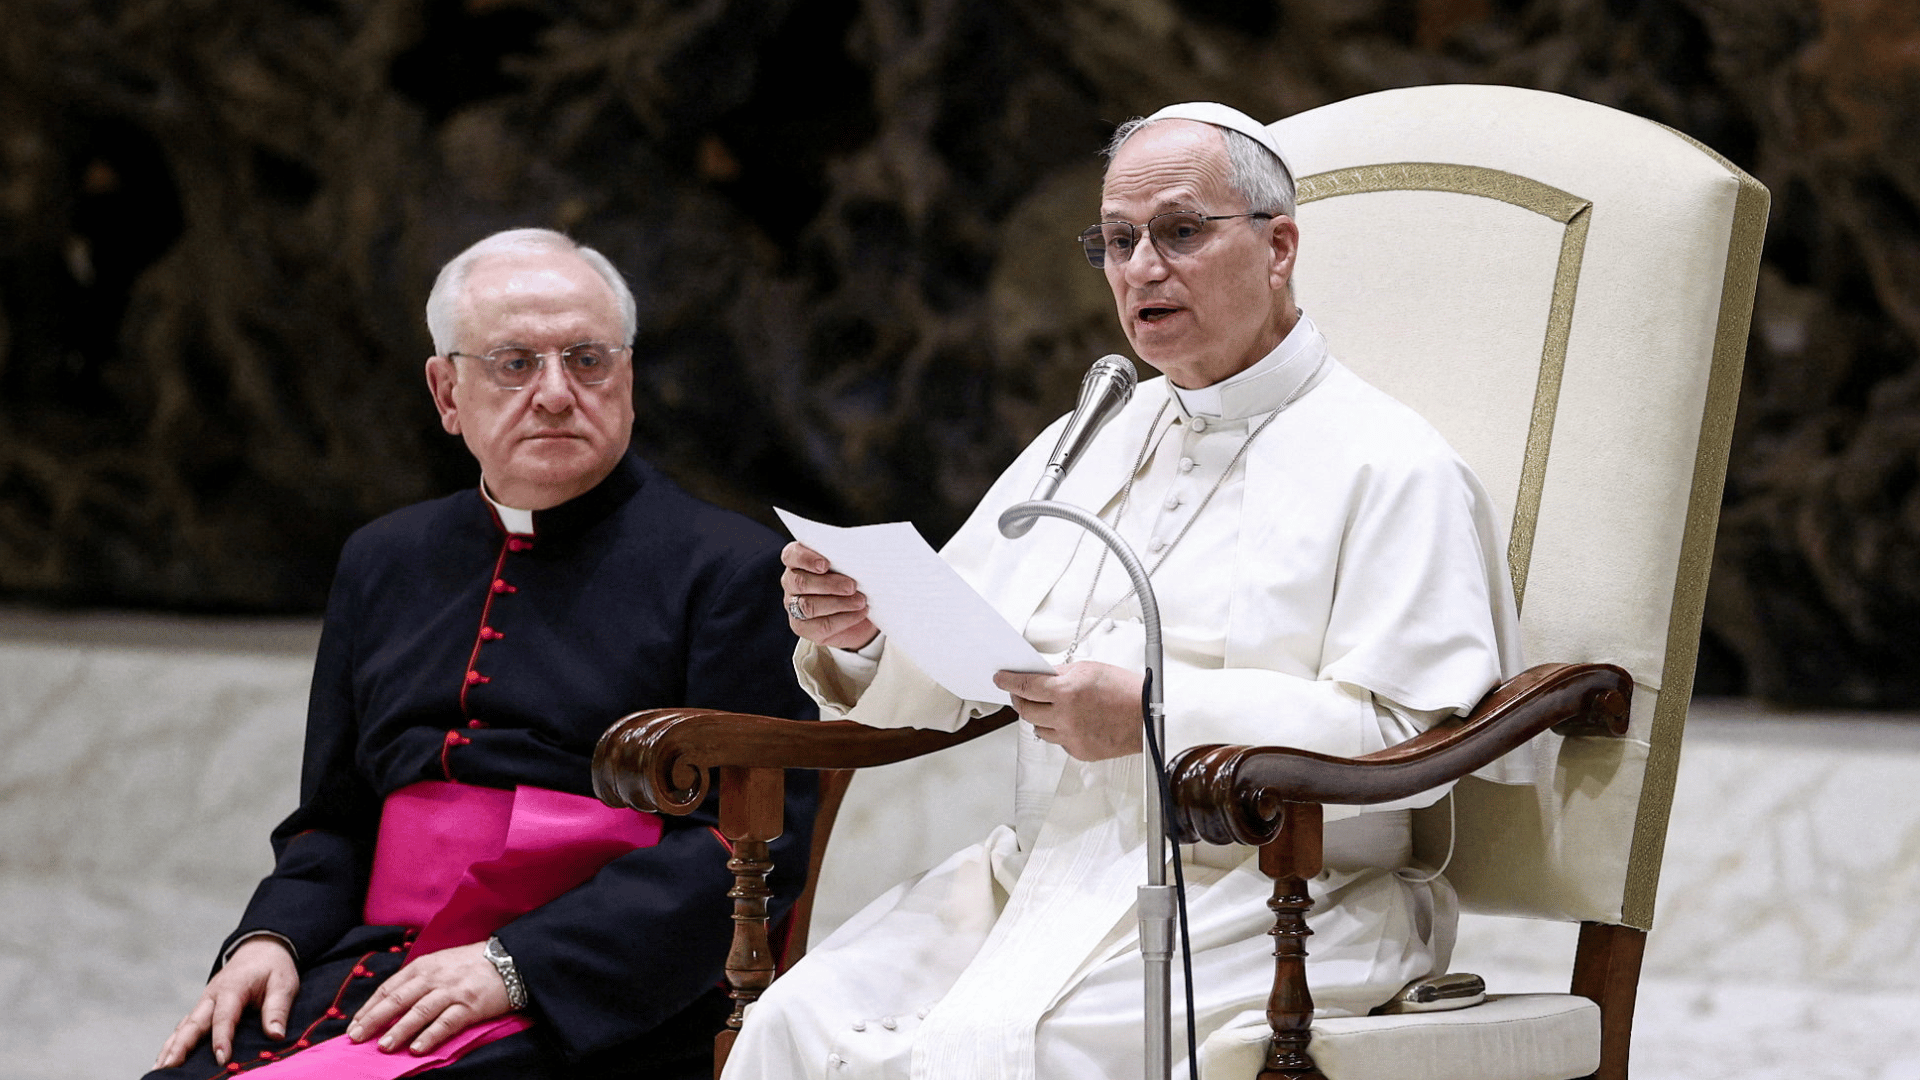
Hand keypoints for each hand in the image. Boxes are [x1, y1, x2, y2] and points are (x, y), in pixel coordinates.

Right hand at [154, 936, 298, 1068]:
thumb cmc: (272, 967)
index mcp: (232, 988)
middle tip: (169, 1067)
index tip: (222, 1059)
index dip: (222, 1039)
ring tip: (159, 1068)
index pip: (224, 1017)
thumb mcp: (283, 983)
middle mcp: (212, 995)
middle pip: (193, 1023)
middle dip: (180, 1046)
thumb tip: (276, 1034)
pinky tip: (165, 1058)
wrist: (261, 949)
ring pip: (184, 1026)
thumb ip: (278, 1008)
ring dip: (171, 1047)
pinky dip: (174, 1042)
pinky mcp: (202, 1008)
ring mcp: (204, 1002)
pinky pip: (185, 1026)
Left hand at [347, 941, 509, 1054]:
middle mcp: (434, 977)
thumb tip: (391, 1002)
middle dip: (374, 1020)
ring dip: (399, 1030)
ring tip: (383, 1047)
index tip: (354, 1024)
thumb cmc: (472, 963)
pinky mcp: (470, 1006)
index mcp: (423, 966)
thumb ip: (417, 979)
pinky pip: (446, 1023)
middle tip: (356, 1038)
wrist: (511, 959)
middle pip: (398, 1000)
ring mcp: (452, 991)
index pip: (389, 988)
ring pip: (419, 1012)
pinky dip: (430, 1036)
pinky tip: (417, 1049)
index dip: (369, 1007)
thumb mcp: (440, 963)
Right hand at [780, 542, 878, 649]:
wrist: (859, 611)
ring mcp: (793, 606)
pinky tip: (859, 613)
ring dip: (838, 603)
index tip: (825, 564)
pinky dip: (844, 619)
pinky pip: (821, 625)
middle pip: (800, 582)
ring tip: (860, 601)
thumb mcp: (849, 567)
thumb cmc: (851, 581)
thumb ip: (845, 561)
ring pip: (808, 606)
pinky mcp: (802, 627)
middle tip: (852, 586)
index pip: (791, 555)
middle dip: (828, 584)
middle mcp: (791, 582)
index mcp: (797, 561)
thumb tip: (858, 560)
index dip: (806, 559)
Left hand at [994, 662, 1144, 760]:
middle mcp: (1065, 717)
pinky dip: (1059, 731)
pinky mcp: (1079, 752)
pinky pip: (1059, 741)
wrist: (1150, 716)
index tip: (1000, 679)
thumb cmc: (1126, 690)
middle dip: (1020, 700)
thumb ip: (1061, 673)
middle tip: (1021, 693)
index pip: (1025, 687)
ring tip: (1050, 708)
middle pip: (1026, 712)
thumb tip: (1040, 675)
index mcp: (1066, 693)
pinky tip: (1072, 721)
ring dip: (1039, 717)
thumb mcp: (1090, 669)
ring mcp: (1071, 737)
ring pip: (1040, 730)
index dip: (1008, 682)